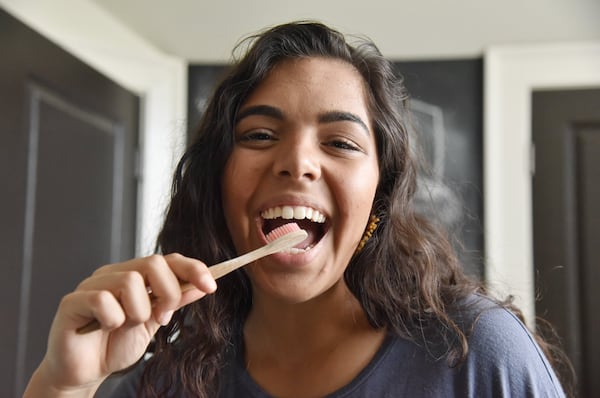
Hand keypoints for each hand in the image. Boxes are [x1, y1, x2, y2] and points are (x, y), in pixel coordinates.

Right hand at [23, 253, 216, 396]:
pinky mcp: (73, 301)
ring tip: (126, 326)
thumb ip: (175, 302)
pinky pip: (103, 300)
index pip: (168, 260)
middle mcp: (114, 273)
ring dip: (138, 312)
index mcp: (134, 275)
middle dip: (168, 294)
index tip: (211, 286)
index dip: (192, 269)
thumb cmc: (115, 346)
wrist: (85, 373)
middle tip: (161, 318)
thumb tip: (202, 286)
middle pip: (153, 263)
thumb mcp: (153, 323)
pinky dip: (113, 319)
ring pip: (130, 282)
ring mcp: (92, 284)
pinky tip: (105, 328)